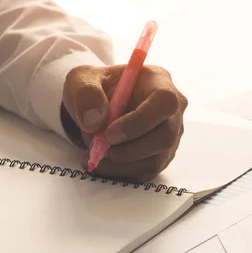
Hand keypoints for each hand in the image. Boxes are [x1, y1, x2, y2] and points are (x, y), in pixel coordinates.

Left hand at [62, 64, 186, 180]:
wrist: (94, 106)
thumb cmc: (93, 89)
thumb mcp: (80, 80)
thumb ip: (86, 94)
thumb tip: (94, 121)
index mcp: (158, 80)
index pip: (165, 102)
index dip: (140, 121)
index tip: (109, 134)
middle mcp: (171, 109)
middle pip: (165, 136)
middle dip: (129, 150)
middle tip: (100, 149)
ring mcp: (169, 134)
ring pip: (155, 160)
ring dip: (120, 164)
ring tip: (93, 154)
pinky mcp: (160, 155)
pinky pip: (145, 172)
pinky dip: (120, 172)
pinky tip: (100, 162)